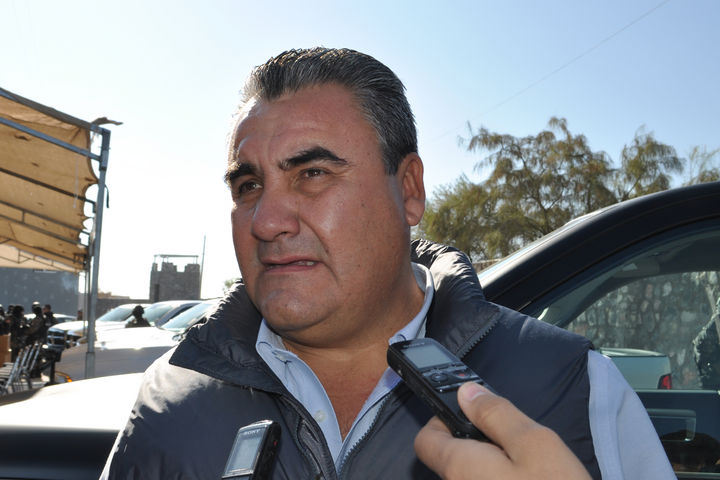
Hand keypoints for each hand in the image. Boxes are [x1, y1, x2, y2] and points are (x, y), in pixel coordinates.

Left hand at [414, 382, 590, 479]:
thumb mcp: (535, 443)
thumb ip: (496, 414)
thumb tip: (464, 392)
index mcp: (459, 467)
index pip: (425, 440)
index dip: (444, 420)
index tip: (474, 416)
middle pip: (450, 460)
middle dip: (476, 445)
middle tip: (514, 443)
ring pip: (470, 479)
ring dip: (490, 468)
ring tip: (529, 468)